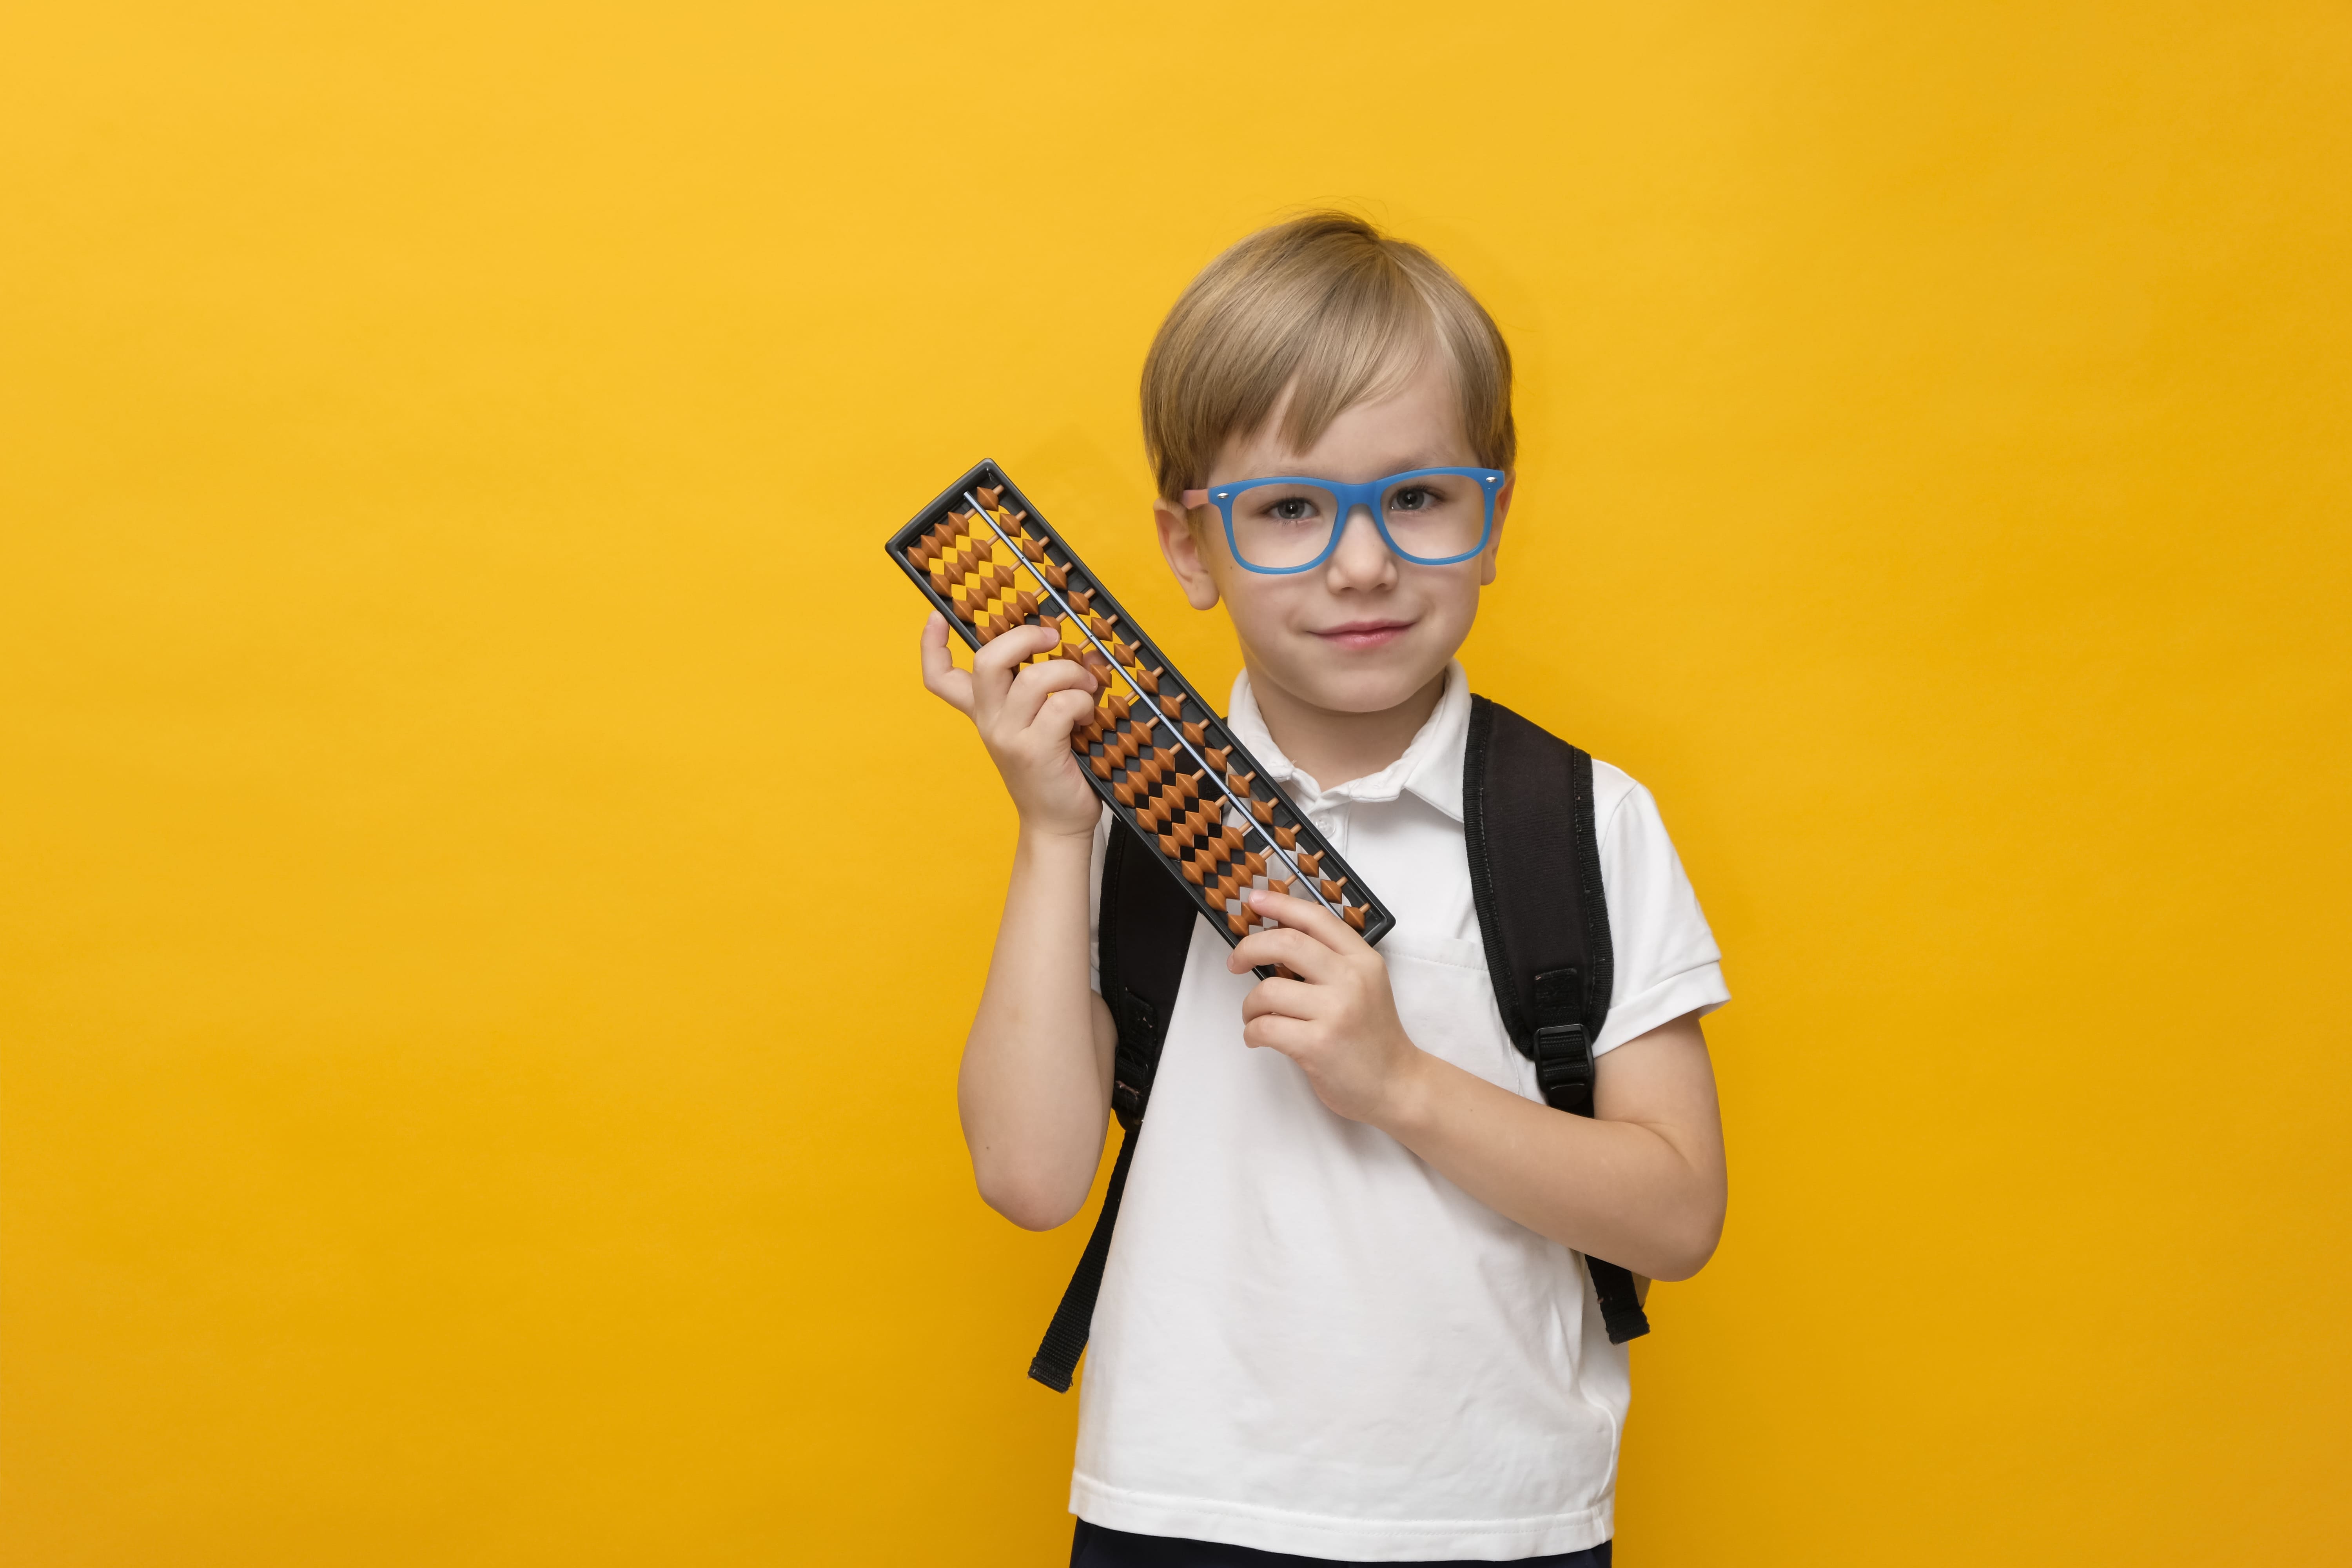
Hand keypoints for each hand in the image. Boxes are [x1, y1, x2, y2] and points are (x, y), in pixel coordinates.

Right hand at [919, 613, 1102, 839]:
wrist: (1057, 824)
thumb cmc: (1055, 769)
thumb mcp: (1042, 723)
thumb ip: (1053, 688)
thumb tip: (1083, 651)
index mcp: (984, 712)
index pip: (940, 678)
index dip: (931, 645)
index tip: (937, 618)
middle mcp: (989, 722)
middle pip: (986, 661)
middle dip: (1024, 637)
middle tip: (1052, 639)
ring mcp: (1009, 737)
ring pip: (1034, 678)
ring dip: (1071, 673)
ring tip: (1087, 687)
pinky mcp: (1035, 751)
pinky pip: (1062, 704)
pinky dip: (1083, 702)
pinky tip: (1087, 717)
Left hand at [1226, 888, 1426, 1126]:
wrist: (1396, 1084)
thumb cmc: (1372, 1036)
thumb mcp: (1365, 984)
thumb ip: (1330, 961)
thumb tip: (1275, 942)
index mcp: (1362, 960)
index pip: (1315, 918)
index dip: (1279, 904)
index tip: (1253, 900)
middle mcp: (1351, 980)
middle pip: (1285, 943)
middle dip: (1249, 948)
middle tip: (1235, 962)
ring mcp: (1335, 1012)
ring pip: (1268, 991)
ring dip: (1249, 1005)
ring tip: (1256, 1017)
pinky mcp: (1318, 1045)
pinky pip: (1265, 1027)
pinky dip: (1252, 1032)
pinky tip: (1259, 1038)